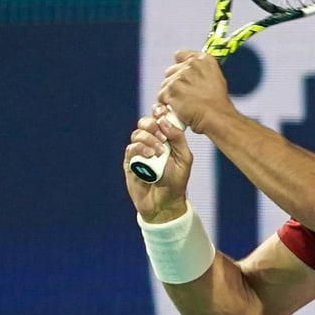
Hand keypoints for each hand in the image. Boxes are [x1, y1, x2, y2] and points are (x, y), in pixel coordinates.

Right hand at [124, 106, 192, 222]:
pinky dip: (140, 149)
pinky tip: (150, 156)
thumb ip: (177, 138)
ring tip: (159, 151)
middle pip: (145, 122)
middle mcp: (151, 142)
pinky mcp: (130, 163)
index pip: (158, 118)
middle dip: (152, 124)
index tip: (162, 112)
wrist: (165, 202)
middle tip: (162, 136)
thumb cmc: (176, 180)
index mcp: (165, 138)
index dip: (158, 112)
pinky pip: (131, 149)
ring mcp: (139, 152)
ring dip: (149, 139)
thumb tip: (164, 121)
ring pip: (137, 134)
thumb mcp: (184, 158)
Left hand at [158, 50, 237, 134]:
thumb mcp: (216, 79)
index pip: (180, 55)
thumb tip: (190, 73)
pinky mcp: (170, 90)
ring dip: (170, 95)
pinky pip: (162, 96)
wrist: (217, 117)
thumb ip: (200, 71)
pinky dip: (167, 104)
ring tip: (183, 104)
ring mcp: (179, 77)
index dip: (179, 66)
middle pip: (170, 71)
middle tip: (184, 95)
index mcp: (203, 60)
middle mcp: (190, 65)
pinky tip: (178, 109)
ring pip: (165, 85)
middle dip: (174, 82)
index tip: (182, 76)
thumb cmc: (218, 103)